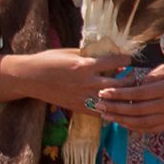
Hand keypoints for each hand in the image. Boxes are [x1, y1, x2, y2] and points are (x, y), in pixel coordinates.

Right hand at [11, 49, 126, 110]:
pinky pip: (101, 111)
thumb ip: (90, 55)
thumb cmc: (48, 61)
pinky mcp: (78, 107)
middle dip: (130, 79)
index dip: (125, 59)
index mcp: (85, 65)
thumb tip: (109, 56)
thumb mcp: (70, 52)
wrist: (29, 78)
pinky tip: (115, 104)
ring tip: (128, 91)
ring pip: (113, 100)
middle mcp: (86, 83)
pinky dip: (111, 109)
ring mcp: (83, 97)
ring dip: (123, 96)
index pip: (115, 62)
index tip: (128, 59)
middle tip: (133, 76)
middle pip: (120, 83)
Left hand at [94, 63, 163, 135]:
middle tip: (98, 105)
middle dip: (114, 108)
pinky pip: (150, 130)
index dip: (118, 94)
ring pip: (141, 123)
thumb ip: (151, 75)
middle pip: (136, 110)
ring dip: (121, 120)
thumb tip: (133, 83)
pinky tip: (123, 123)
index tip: (102, 92)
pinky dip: (135, 128)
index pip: (137, 94)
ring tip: (106, 115)